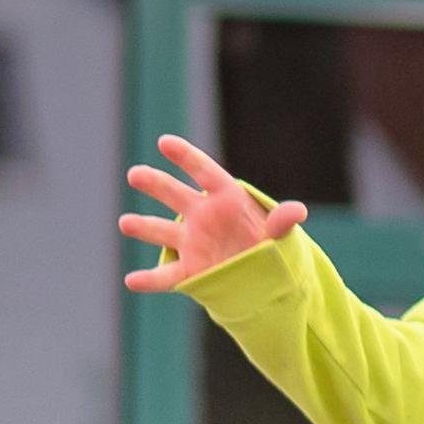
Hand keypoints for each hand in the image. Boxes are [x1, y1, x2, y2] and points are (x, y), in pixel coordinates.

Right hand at [119, 133, 307, 290]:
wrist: (259, 272)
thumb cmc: (265, 243)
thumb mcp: (277, 234)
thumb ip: (281, 222)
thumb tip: (297, 211)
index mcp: (225, 198)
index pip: (203, 172)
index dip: (185, 157)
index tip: (163, 142)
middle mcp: (201, 216)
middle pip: (174, 196)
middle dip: (155, 185)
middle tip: (135, 175)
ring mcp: (191, 242)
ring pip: (161, 231)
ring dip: (143, 227)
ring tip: (126, 223)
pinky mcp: (188, 270)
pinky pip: (165, 275)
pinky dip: (148, 280)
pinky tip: (132, 281)